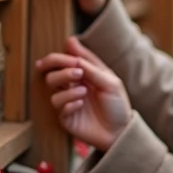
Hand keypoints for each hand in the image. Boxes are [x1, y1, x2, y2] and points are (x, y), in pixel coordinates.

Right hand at [35, 37, 130, 151]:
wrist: (121, 132)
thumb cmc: (117, 104)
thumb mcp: (109, 81)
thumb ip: (88, 64)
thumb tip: (70, 41)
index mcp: (80, 75)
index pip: (60, 61)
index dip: (60, 59)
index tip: (74, 61)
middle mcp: (71, 88)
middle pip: (51, 75)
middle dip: (62, 72)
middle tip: (78, 74)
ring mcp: (68, 103)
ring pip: (53, 91)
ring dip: (68, 89)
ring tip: (84, 92)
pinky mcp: (66, 118)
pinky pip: (59, 108)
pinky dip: (69, 103)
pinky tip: (81, 104)